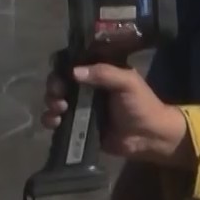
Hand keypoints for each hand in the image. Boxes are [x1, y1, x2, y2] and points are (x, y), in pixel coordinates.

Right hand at [38, 65, 194, 167]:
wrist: (149, 137)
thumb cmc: (141, 105)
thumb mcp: (127, 82)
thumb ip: (104, 73)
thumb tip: (73, 72)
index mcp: (98, 72)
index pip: (73, 62)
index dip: (62, 66)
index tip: (59, 72)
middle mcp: (86, 87)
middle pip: (60, 81)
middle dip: (54, 86)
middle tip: (58, 94)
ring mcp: (80, 107)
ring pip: (56, 100)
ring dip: (51, 102)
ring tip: (59, 108)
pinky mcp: (77, 126)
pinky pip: (58, 121)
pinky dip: (50, 119)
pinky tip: (54, 122)